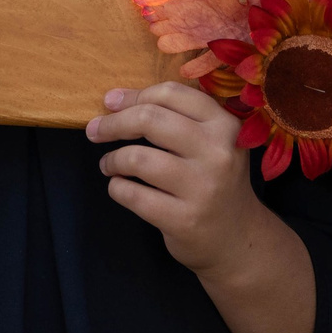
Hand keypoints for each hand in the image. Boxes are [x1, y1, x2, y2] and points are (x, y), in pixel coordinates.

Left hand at [88, 82, 265, 272]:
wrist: (237, 239)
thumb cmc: (213, 180)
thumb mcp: (211, 142)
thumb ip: (176, 116)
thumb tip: (116, 99)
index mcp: (225, 125)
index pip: (170, 94)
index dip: (134, 96)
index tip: (110, 102)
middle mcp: (218, 152)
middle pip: (150, 119)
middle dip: (113, 123)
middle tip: (94, 131)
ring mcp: (203, 188)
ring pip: (137, 158)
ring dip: (113, 159)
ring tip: (109, 165)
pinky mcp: (184, 220)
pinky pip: (133, 195)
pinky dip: (117, 188)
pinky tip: (119, 187)